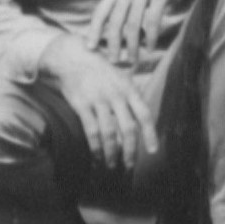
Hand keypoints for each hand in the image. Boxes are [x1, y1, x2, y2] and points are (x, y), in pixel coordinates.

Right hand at [45, 45, 152, 173]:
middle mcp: (116, 95)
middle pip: (128, 128)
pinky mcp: (82, 104)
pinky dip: (95, 147)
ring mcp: (99, 100)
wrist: (72, 58)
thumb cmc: (99, 71)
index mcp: (129, 89)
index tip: (152, 151)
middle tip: (129, 165)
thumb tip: (141, 122)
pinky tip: (96, 156)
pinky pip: (91, 130)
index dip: (150, 134)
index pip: (144, 114)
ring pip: (109, 133)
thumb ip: (131, 97)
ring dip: (112, 152)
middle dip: (130, 150)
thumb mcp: (121, 77)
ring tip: (112, 165)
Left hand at [89, 0, 201, 63]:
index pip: (100, 12)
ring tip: (132, 59)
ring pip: (133, 24)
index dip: (94, 31)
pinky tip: (149, 47)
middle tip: (113, 61)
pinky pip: (153, 19)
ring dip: (131, 45)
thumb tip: (112, 20)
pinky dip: (150, 36)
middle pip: (115, 22)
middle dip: (112, 44)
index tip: (89, 48)